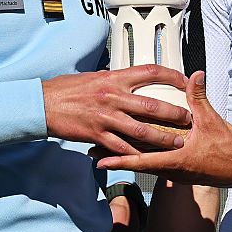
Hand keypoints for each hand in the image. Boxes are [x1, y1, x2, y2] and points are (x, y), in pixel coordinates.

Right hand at [42, 65, 190, 154]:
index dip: (171, 75)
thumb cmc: (66, 89)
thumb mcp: (94, 77)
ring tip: (176, 143)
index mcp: (114, 78)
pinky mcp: (97, 135)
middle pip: (153, 105)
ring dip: (163, 138)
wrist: (42, 103)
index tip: (184, 80)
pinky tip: (148, 160)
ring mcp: (106, 117)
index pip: (150, 72)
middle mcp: (113, 96)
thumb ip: (114, 80)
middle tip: (189, 118)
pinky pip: (122, 148)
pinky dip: (137, 156)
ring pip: (142, 130)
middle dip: (175, 113)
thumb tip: (130, 80)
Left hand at [97, 71, 231, 187]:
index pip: (141, 159)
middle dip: (115, 157)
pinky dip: (144, 158)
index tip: (100, 157)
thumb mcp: (213, 121)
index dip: (119, 158)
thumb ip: (199, 97)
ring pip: (147, 165)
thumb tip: (193, 76)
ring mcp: (177, 173)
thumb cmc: (231, 151)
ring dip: (128, 157)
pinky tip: (139, 150)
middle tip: (93, 150)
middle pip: (138, 164)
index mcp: (177, 159)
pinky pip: (158, 165)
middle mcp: (173, 170)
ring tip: (108, 150)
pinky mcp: (183, 172)